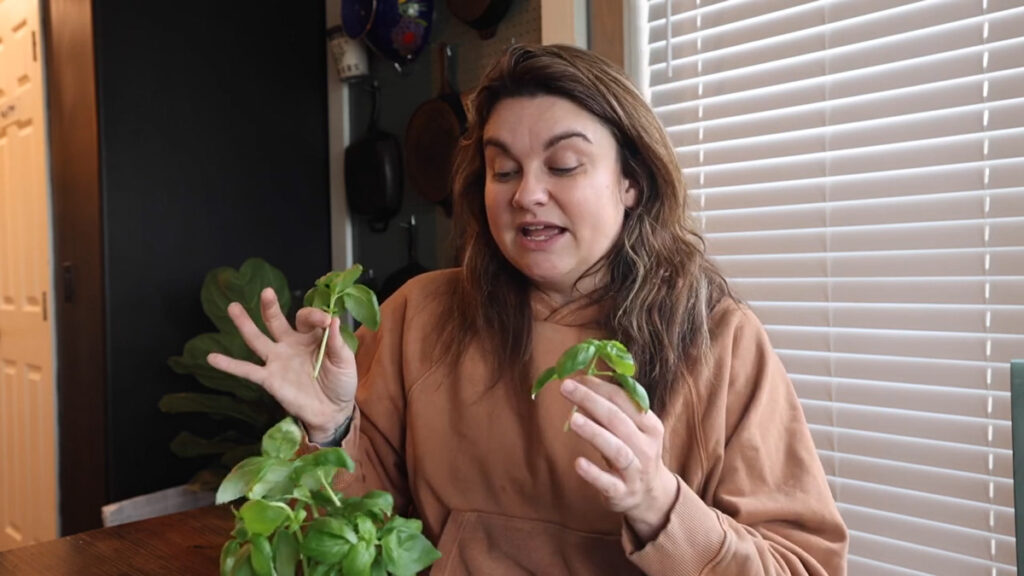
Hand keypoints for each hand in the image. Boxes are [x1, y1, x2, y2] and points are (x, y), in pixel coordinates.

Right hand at [206, 287, 358, 442]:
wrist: (332, 411)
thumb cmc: (340, 382)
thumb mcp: (344, 361)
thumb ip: (336, 342)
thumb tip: (333, 319)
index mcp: (311, 336)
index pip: (306, 318)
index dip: (315, 316)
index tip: (326, 322)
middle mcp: (290, 344)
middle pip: (276, 321)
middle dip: (270, 307)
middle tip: (266, 292)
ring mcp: (277, 360)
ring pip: (257, 339)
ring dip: (245, 324)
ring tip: (233, 307)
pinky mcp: (269, 379)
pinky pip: (246, 370)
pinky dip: (229, 364)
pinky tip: (211, 357)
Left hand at [560, 376, 678, 542]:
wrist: (650, 495)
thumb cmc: (633, 452)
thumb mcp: (630, 430)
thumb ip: (611, 410)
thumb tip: (581, 384)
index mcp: (650, 425)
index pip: (625, 400)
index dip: (600, 387)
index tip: (576, 377)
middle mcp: (646, 447)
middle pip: (618, 420)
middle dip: (592, 401)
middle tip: (566, 387)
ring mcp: (635, 471)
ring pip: (617, 450)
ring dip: (595, 433)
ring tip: (573, 420)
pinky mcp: (622, 492)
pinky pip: (608, 483)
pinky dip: (594, 473)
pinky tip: (578, 463)